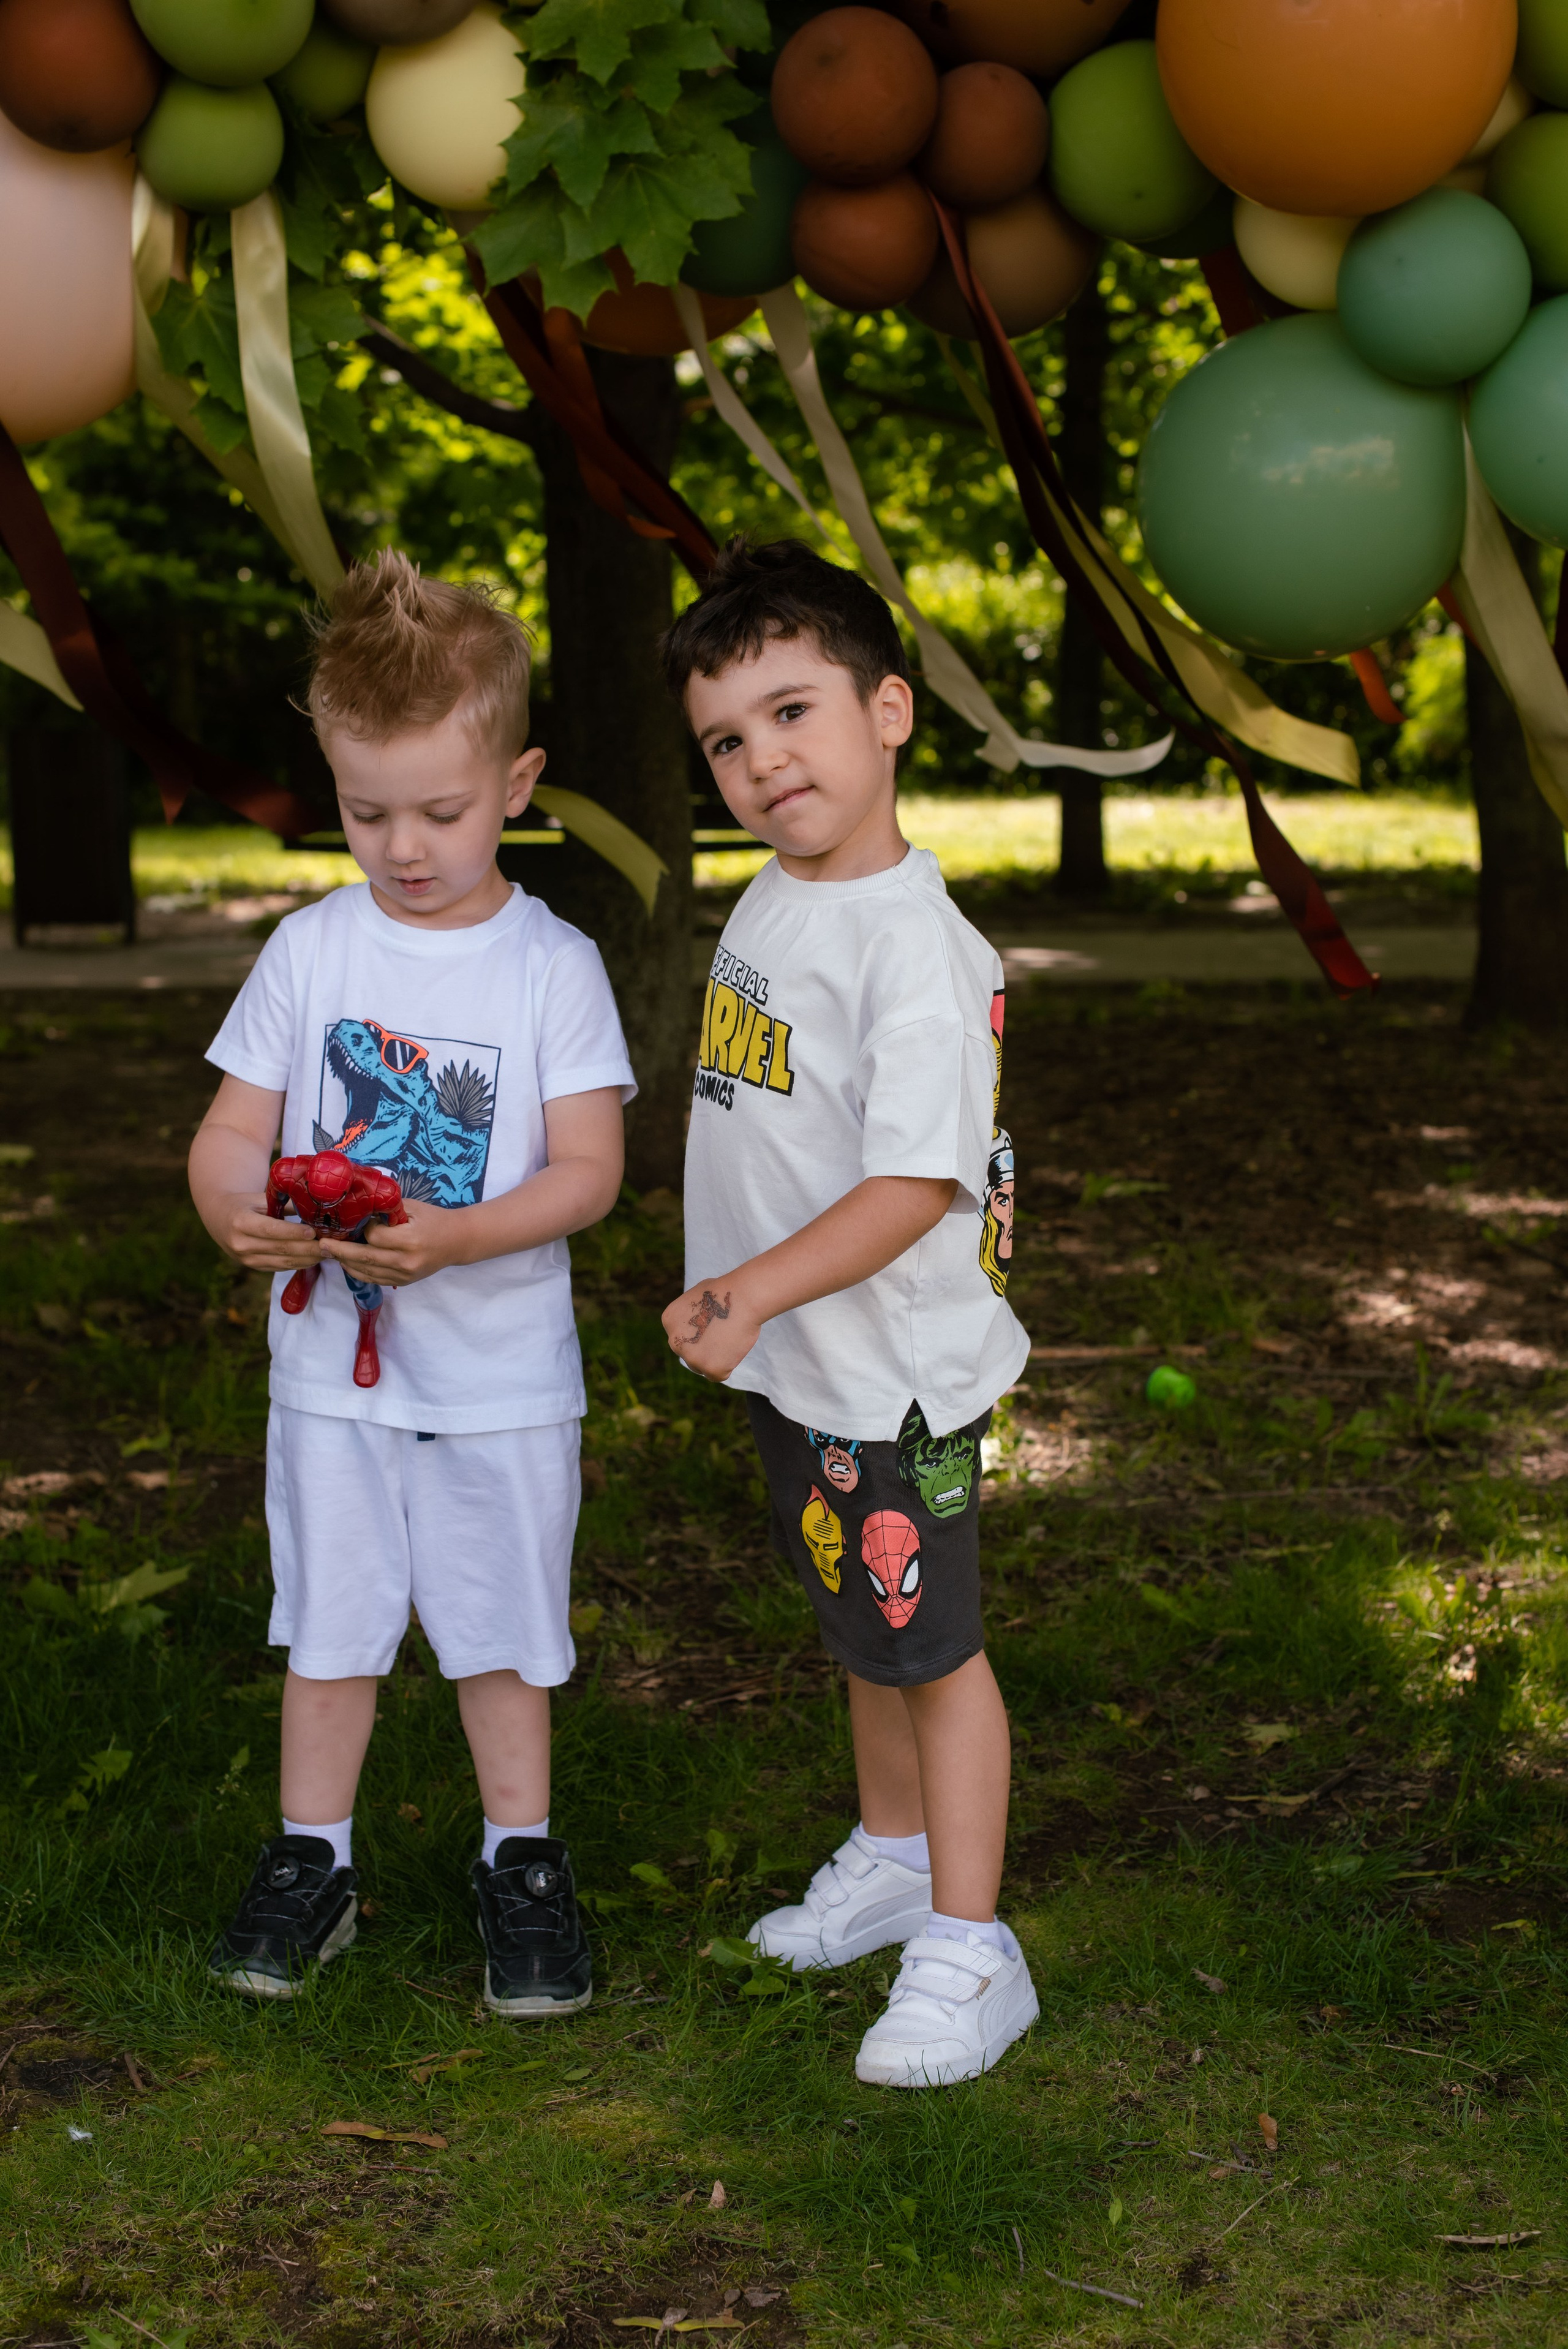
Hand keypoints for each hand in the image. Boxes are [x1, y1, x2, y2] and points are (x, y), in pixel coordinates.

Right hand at [220, 1196, 326, 1274]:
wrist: (218, 1218)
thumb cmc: (243, 1203)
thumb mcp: (260, 1198)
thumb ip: (285, 1202)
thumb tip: (316, 1202)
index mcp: (240, 1222)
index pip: (270, 1230)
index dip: (293, 1233)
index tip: (313, 1232)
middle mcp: (241, 1244)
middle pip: (280, 1249)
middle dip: (308, 1249)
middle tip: (330, 1245)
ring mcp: (246, 1259)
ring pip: (282, 1261)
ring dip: (308, 1259)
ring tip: (328, 1252)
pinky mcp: (253, 1267)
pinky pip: (280, 1267)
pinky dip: (299, 1263)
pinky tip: (314, 1258)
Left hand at [319, 1197, 458, 1287]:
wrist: (457, 1241)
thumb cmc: (434, 1219)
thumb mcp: (412, 1207)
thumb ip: (386, 1211)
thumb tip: (359, 1210)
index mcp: (410, 1240)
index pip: (375, 1237)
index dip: (365, 1228)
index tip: (364, 1220)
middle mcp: (406, 1261)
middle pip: (365, 1258)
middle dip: (339, 1251)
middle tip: (321, 1244)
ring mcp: (404, 1275)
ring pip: (366, 1272)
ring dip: (345, 1262)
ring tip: (329, 1253)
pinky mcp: (403, 1282)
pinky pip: (374, 1279)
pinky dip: (358, 1271)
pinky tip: (347, 1262)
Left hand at [661, 1274, 760, 1381]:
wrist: (742, 1298)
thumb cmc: (725, 1291)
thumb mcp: (695, 1297)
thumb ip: (689, 1314)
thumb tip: (693, 1325)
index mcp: (669, 1321)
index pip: (682, 1337)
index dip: (700, 1333)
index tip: (713, 1325)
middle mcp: (674, 1341)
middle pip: (689, 1354)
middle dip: (705, 1349)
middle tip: (723, 1335)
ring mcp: (691, 1357)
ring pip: (702, 1367)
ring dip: (715, 1358)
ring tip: (730, 1339)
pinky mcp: (709, 1369)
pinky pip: (719, 1374)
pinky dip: (728, 1365)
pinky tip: (733, 1347)